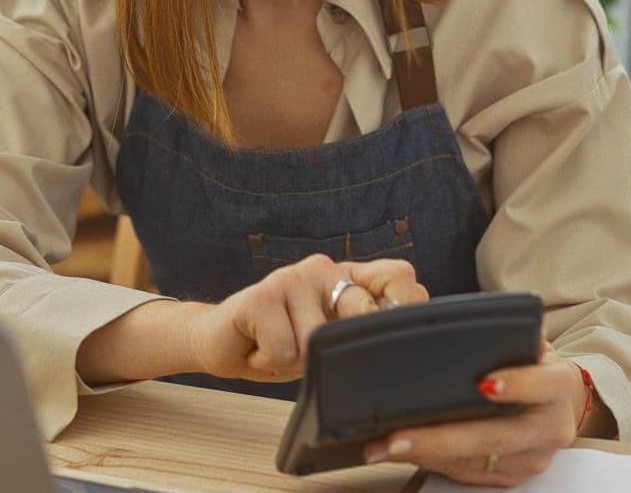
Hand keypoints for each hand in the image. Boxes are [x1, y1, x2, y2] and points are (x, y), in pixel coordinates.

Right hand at [186, 254, 427, 382]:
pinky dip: (270, 361)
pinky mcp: (262, 294)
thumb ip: (362, 329)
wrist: (224, 342)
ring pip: (318, 342)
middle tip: (309, 346)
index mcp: (349, 277)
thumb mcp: (331, 340)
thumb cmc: (284, 342)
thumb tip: (402, 341)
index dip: (406, 307)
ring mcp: (292, 276)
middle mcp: (324, 269)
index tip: (386, 338)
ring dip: (296, 362)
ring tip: (280, 347)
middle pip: (363, 309)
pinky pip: (285, 350)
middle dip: (341, 343)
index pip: (400, 277)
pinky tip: (258, 346)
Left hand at [363, 340, 589, 487]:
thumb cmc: (532, 360)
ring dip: (426, 455)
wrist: (559, 401)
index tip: (484, 384)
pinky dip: (432, 463)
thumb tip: (458, 317)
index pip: (543, 385)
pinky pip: (470, 474)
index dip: (518, 384)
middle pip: (495, 436)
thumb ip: (502, 331)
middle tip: (398, 438)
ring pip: (477, 462)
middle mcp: (550, 427)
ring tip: (385, 446)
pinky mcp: (514, 475)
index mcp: (558, 385)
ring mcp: (533, 458)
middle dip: (442, 439)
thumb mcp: (527, 338)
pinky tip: (402, 452)